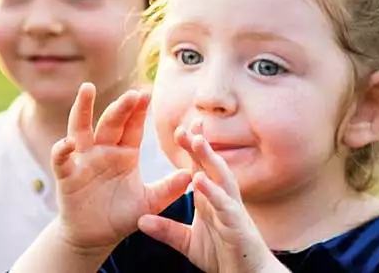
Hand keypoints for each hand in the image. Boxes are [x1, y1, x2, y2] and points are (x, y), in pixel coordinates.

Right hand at [49, 83, 193, 253]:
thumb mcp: (150, 202)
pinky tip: (68, 142)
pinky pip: (62, 158)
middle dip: (121, 108)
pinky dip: (62, 149)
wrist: (96, 236)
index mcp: (125, 153)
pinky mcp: (67, 175)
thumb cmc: (122, 216)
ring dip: (83, 108)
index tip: (147, 94)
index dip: (138, 111)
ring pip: (81, 128)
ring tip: (87, 89)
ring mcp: (83, 160)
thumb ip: (169, 189)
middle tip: (132, 94)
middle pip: (111, 122)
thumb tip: (192, 174)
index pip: (132, 126)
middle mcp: (103, 150)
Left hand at [136, 132, 284, 272]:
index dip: (191, 150)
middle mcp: (223, 200)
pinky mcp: (237, 227)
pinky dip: (213, 193)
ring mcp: (232, 211)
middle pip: (211, 166)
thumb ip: (166, 230)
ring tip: (197, 141)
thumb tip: (140, 220)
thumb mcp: (187, 242)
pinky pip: (224, 206)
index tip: (180, 128)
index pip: (200, 168)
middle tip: (188, 123)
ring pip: (222, 179)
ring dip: (210, 159)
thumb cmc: (223, 254)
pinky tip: (201, 180)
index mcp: (211, 200)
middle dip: (200, 145)